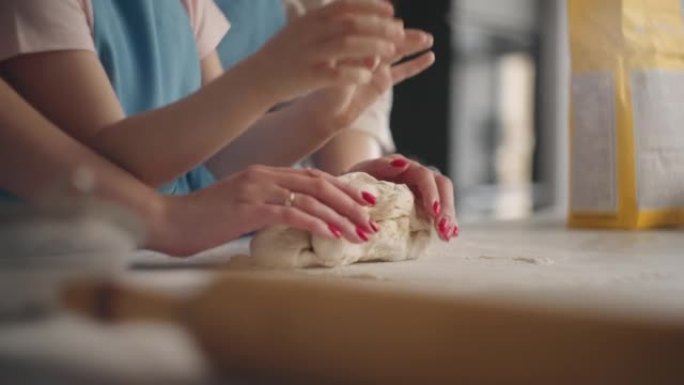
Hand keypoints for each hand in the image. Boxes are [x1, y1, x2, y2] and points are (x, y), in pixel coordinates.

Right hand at [157, 166, 381, 255]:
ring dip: (341, 216)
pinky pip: (292, 212)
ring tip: (360, 232)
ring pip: (312, 197)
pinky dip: (316, 222)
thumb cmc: (200, 220)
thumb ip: (266, 207)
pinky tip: (333, 234)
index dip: (343, 188)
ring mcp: (257, 189)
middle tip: (372, 219)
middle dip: (351, 201)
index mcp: (264, 173)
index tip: (364, 202)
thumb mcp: (239, 208)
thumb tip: (291, 219)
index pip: (313, 177)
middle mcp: (264, 176)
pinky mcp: (249, 207)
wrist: (165, 221)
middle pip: (320, 183)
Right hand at [251, 0, 403, 100]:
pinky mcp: (308, 77)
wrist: (257, 78)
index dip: (371, 6)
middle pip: (352, 23)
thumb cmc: (286, 54)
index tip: (391, 10)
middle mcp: (310, 33)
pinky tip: (370, 75)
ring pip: (347, 45)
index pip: (346, 5)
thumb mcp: (303, 29)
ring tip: (392, 51)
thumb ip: (327, 20)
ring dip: (374, 46)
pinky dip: (356, 72)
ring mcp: (309, 54)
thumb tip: (357, 12)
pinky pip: (338, 73)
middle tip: (400, 32)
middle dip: (379, 26)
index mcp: (311, 19)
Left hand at [293, 28, 435, 131]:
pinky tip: (429, 57)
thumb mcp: (336, 77)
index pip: (370, 31)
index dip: (383, 27)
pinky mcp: (384, 81)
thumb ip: (354, 66)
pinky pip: (402, 72)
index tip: (396, 24)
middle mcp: (365, 51)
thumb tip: (374, 58)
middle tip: (420, 33)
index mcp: (351, 43)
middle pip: (387, 38)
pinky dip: (416, 65)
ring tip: (429, 38)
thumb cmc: (324, 93)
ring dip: (413, 45)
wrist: (325, 115)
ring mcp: (376, 65)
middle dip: (403, 34)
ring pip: (398, 52)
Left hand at [348, 155, 457, 241]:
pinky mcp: (424, 205)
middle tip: (443, 229)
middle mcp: (419, 176)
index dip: (431, 192)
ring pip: (445, 198)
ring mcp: (423, 190)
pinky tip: (449, 235)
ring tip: (447, 235)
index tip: (433, 211)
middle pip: (442, 186)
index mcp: (406, 166)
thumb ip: (380, 165)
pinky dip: (446, 223)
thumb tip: (402, 163)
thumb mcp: (363, 170)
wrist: (353, 190)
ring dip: (449, 217)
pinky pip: (440, 211)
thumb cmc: (357, 180)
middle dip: (446, 207)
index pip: (425, 176)